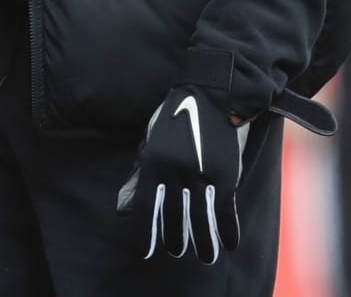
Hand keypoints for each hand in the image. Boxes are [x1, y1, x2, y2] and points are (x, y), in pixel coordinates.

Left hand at [116, 86, 249, 263]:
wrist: (213, 92)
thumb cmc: (176, 116)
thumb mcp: (150, 142)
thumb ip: (137, 177)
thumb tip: (121, 210)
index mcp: (153, 164)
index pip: (145, 210)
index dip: (145, 234)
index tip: (146, 252)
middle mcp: (175, 173)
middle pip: (173, 219)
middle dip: (176, 240)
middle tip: (177, 251)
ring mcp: (201, 175)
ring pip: (201, 220)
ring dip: (203, 242)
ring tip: (206, 257)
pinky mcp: (225, 174)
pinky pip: (226, 210)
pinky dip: (228, 230)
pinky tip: (229, 244)